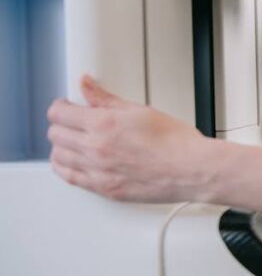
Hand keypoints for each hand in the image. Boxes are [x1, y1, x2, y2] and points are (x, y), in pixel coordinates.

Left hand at [47, 76, 209, 202]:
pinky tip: (75, 161)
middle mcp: (96, 149)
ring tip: (76, 141)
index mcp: (104, 124)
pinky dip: (67, 167)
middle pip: (54, 134)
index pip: (59, 113)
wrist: (193, 170)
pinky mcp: (104, 189)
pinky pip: (70, 178)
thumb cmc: (176, 143)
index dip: (61, 106)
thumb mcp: (141, 111)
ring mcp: (98, 171)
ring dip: (63, 146)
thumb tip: (88, 86)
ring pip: (58, 157)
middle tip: (74, 122)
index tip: (67, 106)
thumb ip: (107, 99)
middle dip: (63, 125)